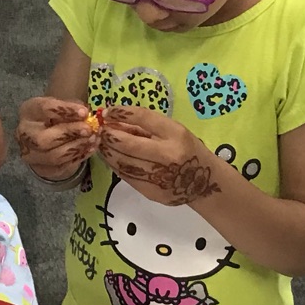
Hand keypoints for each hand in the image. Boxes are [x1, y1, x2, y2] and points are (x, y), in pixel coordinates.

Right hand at [16, 96, 98, 180]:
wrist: (51, 134)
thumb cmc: (59, 116)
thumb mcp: (64, 106)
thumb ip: (74, 109)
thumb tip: (87, 116)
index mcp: (29, 111)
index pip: (44, 109)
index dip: (65, 111)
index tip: (84, 112)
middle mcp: (24, 133)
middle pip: (43, 139)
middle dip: (69, 133)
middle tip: (89, 129)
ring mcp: (30, 154)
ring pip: (53, 156)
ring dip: (76, 147)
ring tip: (93, 139)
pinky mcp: (41, 168)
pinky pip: (61, 167)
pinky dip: (78, 157)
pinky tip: (90, 149)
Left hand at [98, 106, 217, 205]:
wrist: (204, 183)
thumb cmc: (187, 150)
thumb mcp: (173, 131)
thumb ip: (146, 126)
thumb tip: (114, 119)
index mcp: (176, 135)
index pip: (144, 118)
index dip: (122, 113)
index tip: (108, 112)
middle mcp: (168, 155)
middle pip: (128, 143)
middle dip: (109, 135)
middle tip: (100, 130)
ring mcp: (159, 177)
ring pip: (122, 162)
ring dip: (107, 151)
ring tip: (102, 144)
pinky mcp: (151, 192)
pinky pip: (126, 176)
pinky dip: (115, 165)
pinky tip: (112, 158)